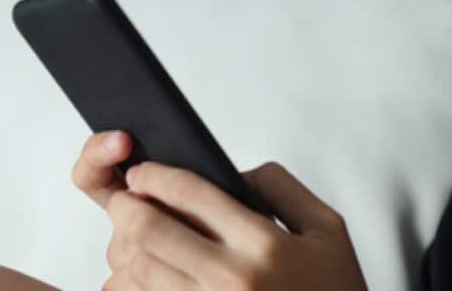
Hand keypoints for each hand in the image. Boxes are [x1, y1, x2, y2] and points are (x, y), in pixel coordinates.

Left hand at [73, 131, 367, 289]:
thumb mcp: (327, 228)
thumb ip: (281, 188)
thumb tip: (234, 175)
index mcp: (264, 244)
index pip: (191, 193)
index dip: (156, 175)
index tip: (145, 172)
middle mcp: (232, 280)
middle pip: (150, 230)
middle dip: (126, 206)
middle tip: (125, 198)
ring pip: (139, 271)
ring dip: (128, 249)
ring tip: (137, 239)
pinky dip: (137, 286)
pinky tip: (151, 275)